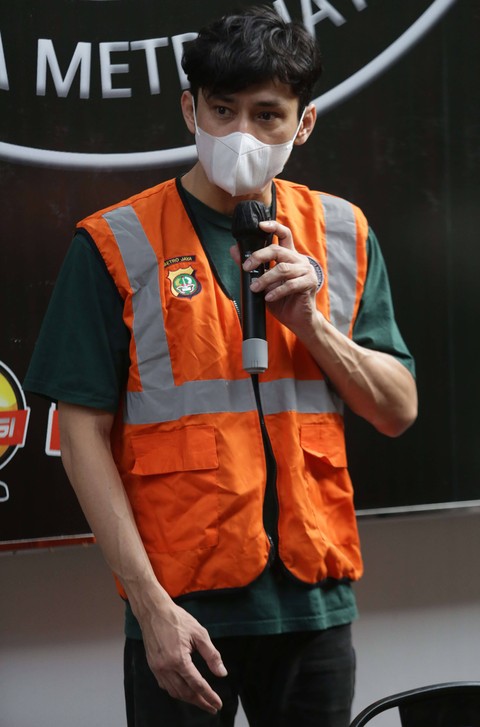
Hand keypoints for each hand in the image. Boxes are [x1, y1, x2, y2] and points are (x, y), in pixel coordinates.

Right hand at [140, 600, 226, 713]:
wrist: (154, 611)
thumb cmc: (178, 619)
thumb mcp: (199, 633)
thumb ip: (211, 655)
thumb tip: (222, 673)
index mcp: (179, 659)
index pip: (197, 684)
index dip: (209, 696)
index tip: (218, 704)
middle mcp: (166, 667)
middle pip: (185, 693)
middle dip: (200, 702)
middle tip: (212, 707)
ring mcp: (157, 668)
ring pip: (174, 692)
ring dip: (188, 699)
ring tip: (201, 701)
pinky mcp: (153, 666)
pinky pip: (165, 686)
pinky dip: (176, 692)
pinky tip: (184, 691)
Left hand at [231, 219, 319, 336]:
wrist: (297, 319)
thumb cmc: (281, 300)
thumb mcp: (263, 282)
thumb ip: (251, 266)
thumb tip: (233, 250)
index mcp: (289, 255)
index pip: (283, 234)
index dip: (273, 227)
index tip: (260, 225)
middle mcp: (298, 259)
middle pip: (278, 250)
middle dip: (259, 257)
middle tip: (246, 268)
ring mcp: (306, 270)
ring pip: (282, 269)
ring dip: (265, 279)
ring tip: (255, 288)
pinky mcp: (309, 283)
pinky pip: (290, 284)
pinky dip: (276, 291)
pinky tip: (268, 298)